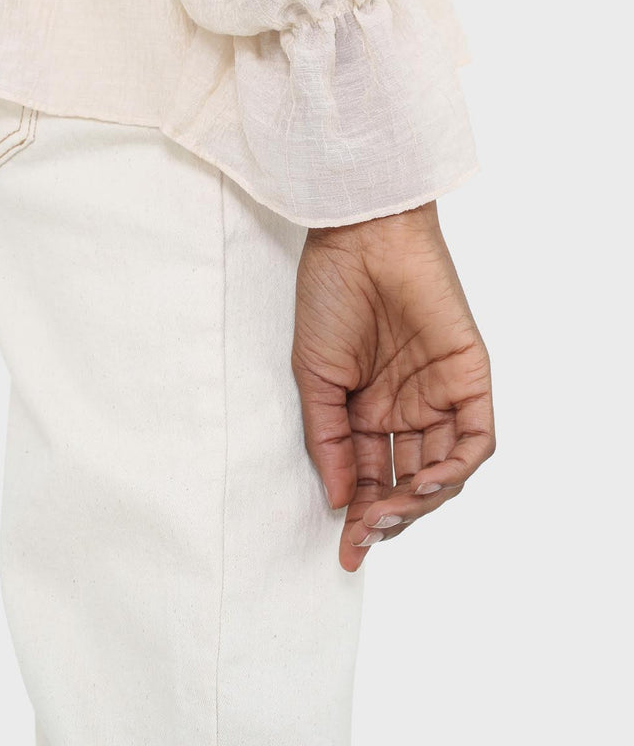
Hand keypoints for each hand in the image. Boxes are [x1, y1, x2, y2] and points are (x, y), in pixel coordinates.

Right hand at [291, 200, 494, 571]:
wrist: (359, 240)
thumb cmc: (329, 295)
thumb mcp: (315, 378)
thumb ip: (328, 440)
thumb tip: (342, 500)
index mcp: (368, 410)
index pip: (373, 477)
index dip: (364, 517)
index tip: (348, 551)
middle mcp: (407, 408)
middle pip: (411, 481)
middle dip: (391, 517)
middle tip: (367, 535)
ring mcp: (440, 394)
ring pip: (446, 470)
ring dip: (422, 500)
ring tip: (390, 513)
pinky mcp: (469, 377)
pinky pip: (476, 439)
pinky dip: (457, 468)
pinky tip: (427, 484)